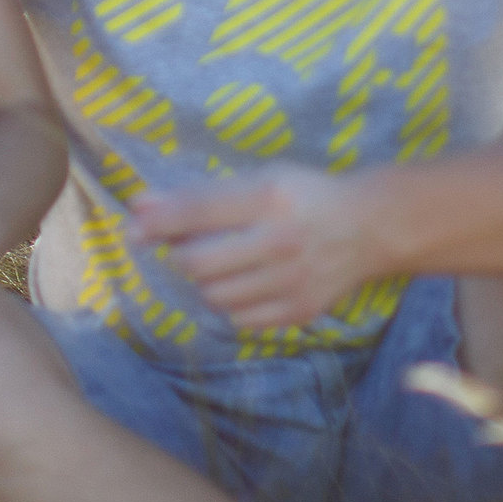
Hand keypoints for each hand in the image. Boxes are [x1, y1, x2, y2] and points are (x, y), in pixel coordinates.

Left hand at [130, 165, 385, 332]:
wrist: (369, 228)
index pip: (198, 211)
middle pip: (198, 263)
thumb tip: (139, 207)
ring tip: (226, 263)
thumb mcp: (258, 181)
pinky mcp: (300, 312)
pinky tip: (246, 283)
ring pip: (213, 296)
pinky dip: (231, 304)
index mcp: (269, 197)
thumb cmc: (303, 197)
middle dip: (183, 255)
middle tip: (193, 245)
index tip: (133, 227)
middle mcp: (280, 241)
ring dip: (206, 281)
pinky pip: (239, 320)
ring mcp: (292, 282)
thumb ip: (200, 196)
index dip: (158, 221)